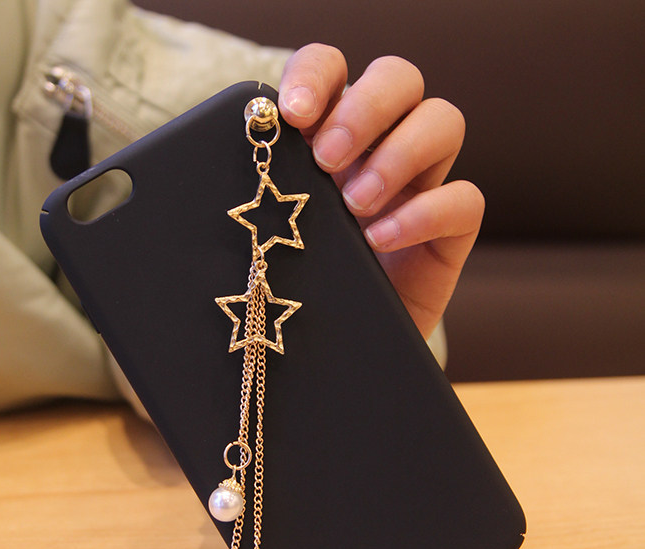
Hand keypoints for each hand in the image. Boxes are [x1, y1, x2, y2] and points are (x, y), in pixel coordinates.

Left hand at [278, 44, 483, 339]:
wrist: (333, 350)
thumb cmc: (296, 287)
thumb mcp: (267, 231)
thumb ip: (259, 189)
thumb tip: (213, 163)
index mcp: (330, 134)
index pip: (334, 70)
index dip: (317, 74)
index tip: (293, 114)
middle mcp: (381, 147)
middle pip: (398, 77)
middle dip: (364, 108)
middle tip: (328, 161)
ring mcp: (421, 185)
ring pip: (443, 119)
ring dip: (398, 153)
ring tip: (356, 204)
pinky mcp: (451, 231)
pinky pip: (465, 198)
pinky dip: (425, 213)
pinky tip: (380, 240)